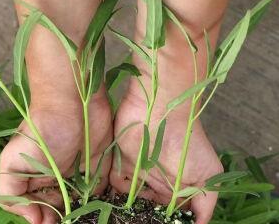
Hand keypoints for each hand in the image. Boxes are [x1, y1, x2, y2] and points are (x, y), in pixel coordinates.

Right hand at [0, 94, 111, 223]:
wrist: (73, 103)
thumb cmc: (42, 131)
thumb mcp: (14, 159)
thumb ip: (11, 190)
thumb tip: (30, 218)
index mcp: (37, 178)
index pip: (39, 207)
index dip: (43, 218)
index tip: (49, 221)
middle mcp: (58, 177)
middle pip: (61, 206)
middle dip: (63, 217)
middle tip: (68, 221)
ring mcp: (80, 172)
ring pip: (82, 200)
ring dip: (84, 212)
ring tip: (87, 219)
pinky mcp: (100, 165)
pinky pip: (101, 187)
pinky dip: (103, 200)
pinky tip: (102, 208)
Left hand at [110, 86, 222, 223]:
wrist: (162, 111)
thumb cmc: (188, 143)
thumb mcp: (208, 174)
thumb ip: (205, 203)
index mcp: (178, 185)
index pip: (171, 211)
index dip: (167, 220)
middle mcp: (159, 180)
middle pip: (150, 207)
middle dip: (147, 217)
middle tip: (139, 223)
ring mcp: (139, 171)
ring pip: (132, 199)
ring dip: (130, 210)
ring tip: (125, 219)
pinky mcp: (122, 162)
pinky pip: (115, 183)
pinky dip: (115, 194)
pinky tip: (115, 205)